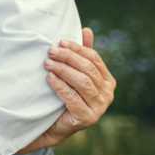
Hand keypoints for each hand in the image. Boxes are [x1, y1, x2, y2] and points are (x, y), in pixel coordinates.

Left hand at [19, 27, 115, 152]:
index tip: (60, 42)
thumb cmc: (65, 94)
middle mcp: (107, 94)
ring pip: (83, 82)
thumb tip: (87, 30)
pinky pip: (73, 99)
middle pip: (88, 69)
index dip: (77, 48)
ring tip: (47, 63)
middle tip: (50, 51)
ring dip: (63, 70)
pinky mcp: (87, 118)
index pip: (94, 59)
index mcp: (107, 81)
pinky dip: (61, 86)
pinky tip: (50, 78)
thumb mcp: (74, 72)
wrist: (54, 124)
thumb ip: (82, 54)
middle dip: (68, 57)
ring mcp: (99, 107)